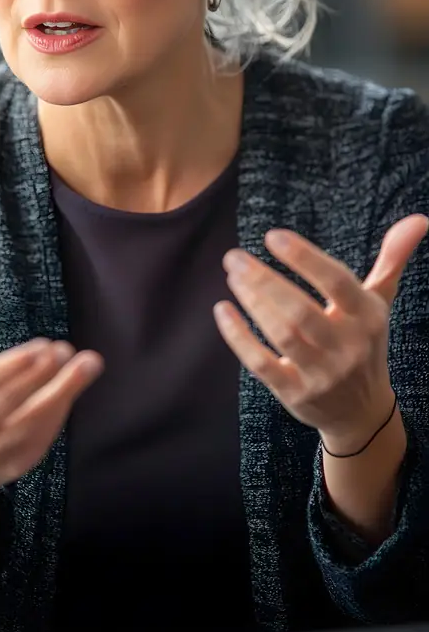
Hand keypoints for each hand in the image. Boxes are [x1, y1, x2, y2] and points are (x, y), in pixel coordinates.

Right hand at [0, 277, 103, 497]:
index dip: (9, 368)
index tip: (40, 346)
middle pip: (6, 405)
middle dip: (39, 376)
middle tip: (65, 349)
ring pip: (29, 425)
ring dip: (62, 393)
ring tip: (86, 364)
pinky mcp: (13, 468)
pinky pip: (40, 440)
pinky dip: (60, 413)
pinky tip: (76, 386)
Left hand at [213, 214, 428, 451]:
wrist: (361, 413)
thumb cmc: (364, 343)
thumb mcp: (379, 302)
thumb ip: (391, 259)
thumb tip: (419, 218)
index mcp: (368, 317)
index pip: (336, 282)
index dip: (304, 258)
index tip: (271, 235)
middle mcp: (347, 347)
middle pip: (300, 310)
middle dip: (264, 281)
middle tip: (234, 256)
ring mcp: (321, 373)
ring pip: (281, 334)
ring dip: (252, 302)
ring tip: (232, 275)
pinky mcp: (295, 393)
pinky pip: (261, 363)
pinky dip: (239, 337)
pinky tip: (223, 309)